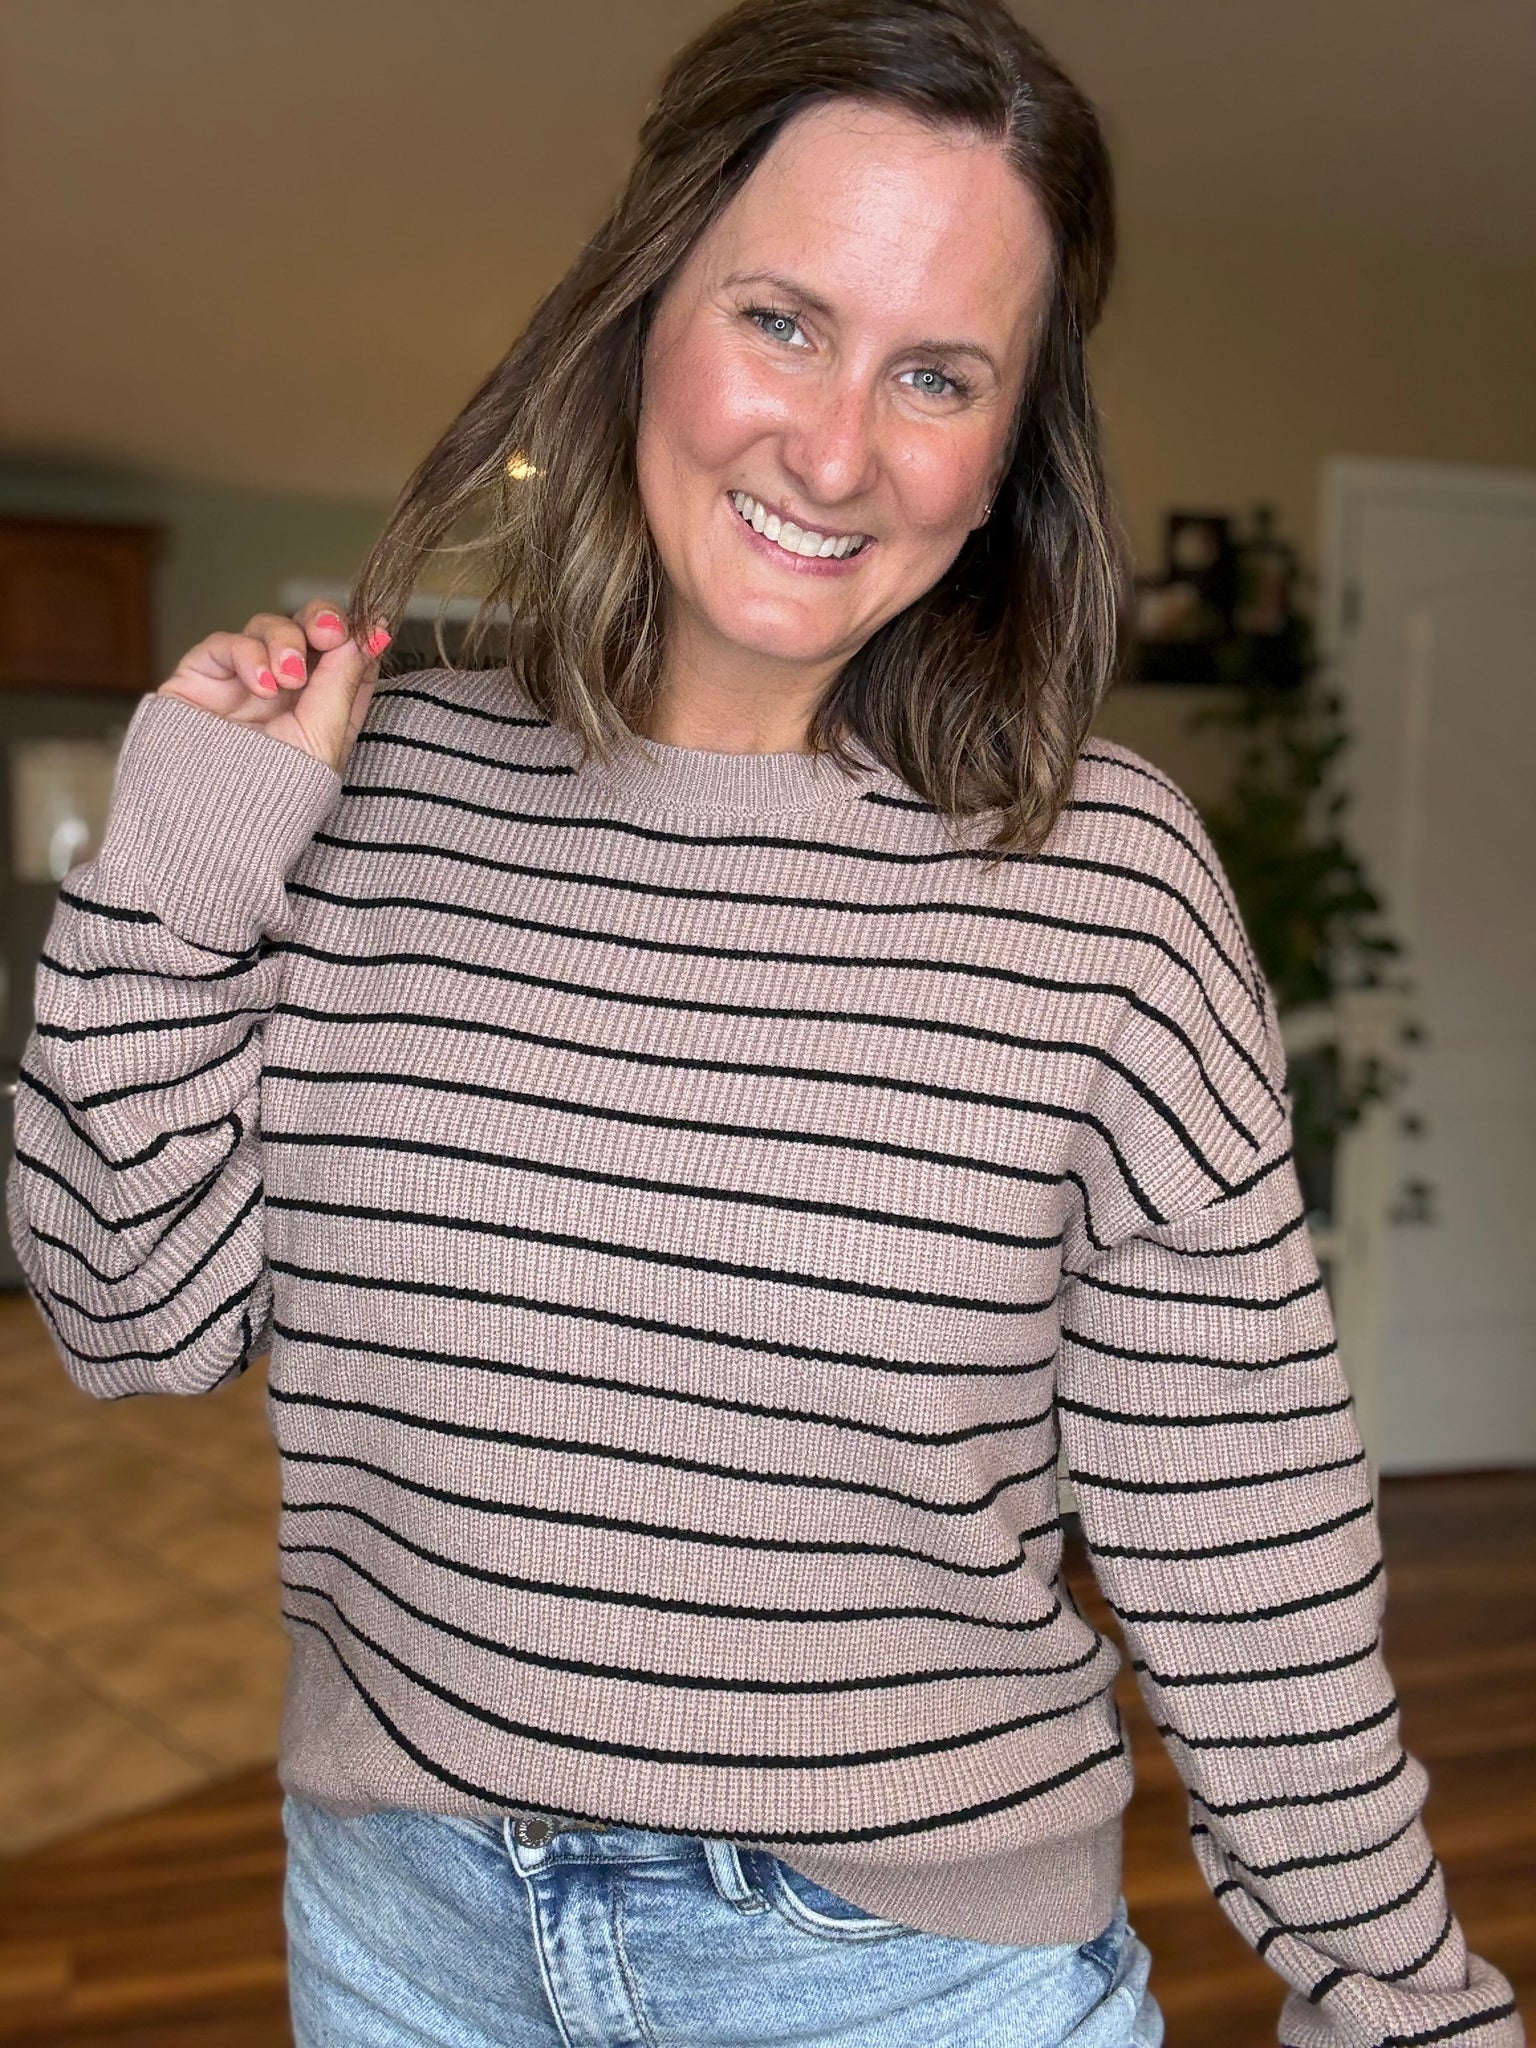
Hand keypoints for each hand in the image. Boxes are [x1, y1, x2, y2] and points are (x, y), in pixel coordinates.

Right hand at [155, 600, 391, 774]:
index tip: (371, 628)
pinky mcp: (204, 676)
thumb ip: (343, 682)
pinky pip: (227, 643)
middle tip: (330, 633)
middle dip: (323, 621)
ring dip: (285, 642)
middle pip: (308, 630)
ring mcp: (243, 680)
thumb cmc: (270, 795)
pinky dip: (247, 655)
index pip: (346, 655)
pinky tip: (259, 686)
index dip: (358, 634)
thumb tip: (371, 631)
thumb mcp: (322, 739)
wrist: (207, 822)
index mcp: (321, 708)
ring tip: (288, 679)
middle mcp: (284, 690)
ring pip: (269, 627)